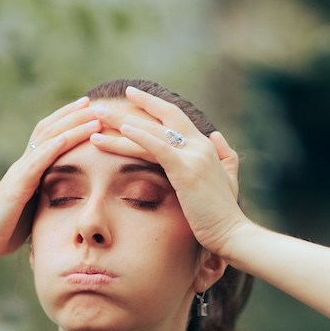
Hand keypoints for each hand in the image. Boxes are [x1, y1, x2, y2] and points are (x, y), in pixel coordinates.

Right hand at [0, 96, 102, 265]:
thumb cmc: (6, 229)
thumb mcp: (34, 207)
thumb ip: (47, 194)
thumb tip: (71, 193)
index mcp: (28, 169)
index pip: (49, 136)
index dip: (68, 121)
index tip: (90, 109)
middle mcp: (23, 165)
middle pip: (48, 130)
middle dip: (72, 115)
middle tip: (94, 102)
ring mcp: (18, 174)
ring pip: (46, 141)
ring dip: (71, 126)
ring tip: (92, 115)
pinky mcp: (16, 188)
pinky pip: (35, 163)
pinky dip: (52, 148)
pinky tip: (67, 138)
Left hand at [88, 86, 251, 257]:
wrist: (233, 234)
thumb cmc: (224, 214)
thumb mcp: (228, 179)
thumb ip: (225, 156)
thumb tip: (218, 136)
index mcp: (205, 146)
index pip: (174, 117)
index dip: (152, 106)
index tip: (130, 96)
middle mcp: (200, 145)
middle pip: (161, 117)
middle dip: (130, 108)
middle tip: (100, 105)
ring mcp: (193, 156)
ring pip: (152, 132)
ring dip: (121, 123)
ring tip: (96, 117)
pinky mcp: (186, 170)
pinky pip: (158, 147)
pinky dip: (139, 137)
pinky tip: (121, 131)